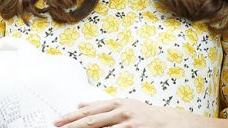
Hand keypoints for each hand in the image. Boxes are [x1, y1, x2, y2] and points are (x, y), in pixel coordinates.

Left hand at [54, 98, 194, 127]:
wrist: (169, 121)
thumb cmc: (145, 115)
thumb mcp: (124, 105)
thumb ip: (103, 105)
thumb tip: (80, 103)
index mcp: (117, 103)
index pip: (89, 110)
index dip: (72, 116)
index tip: (58, 121)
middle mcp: (121, 110)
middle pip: (91, 119)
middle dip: (72, 124)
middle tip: (57, 126)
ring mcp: (127, 122)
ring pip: (99, 127)